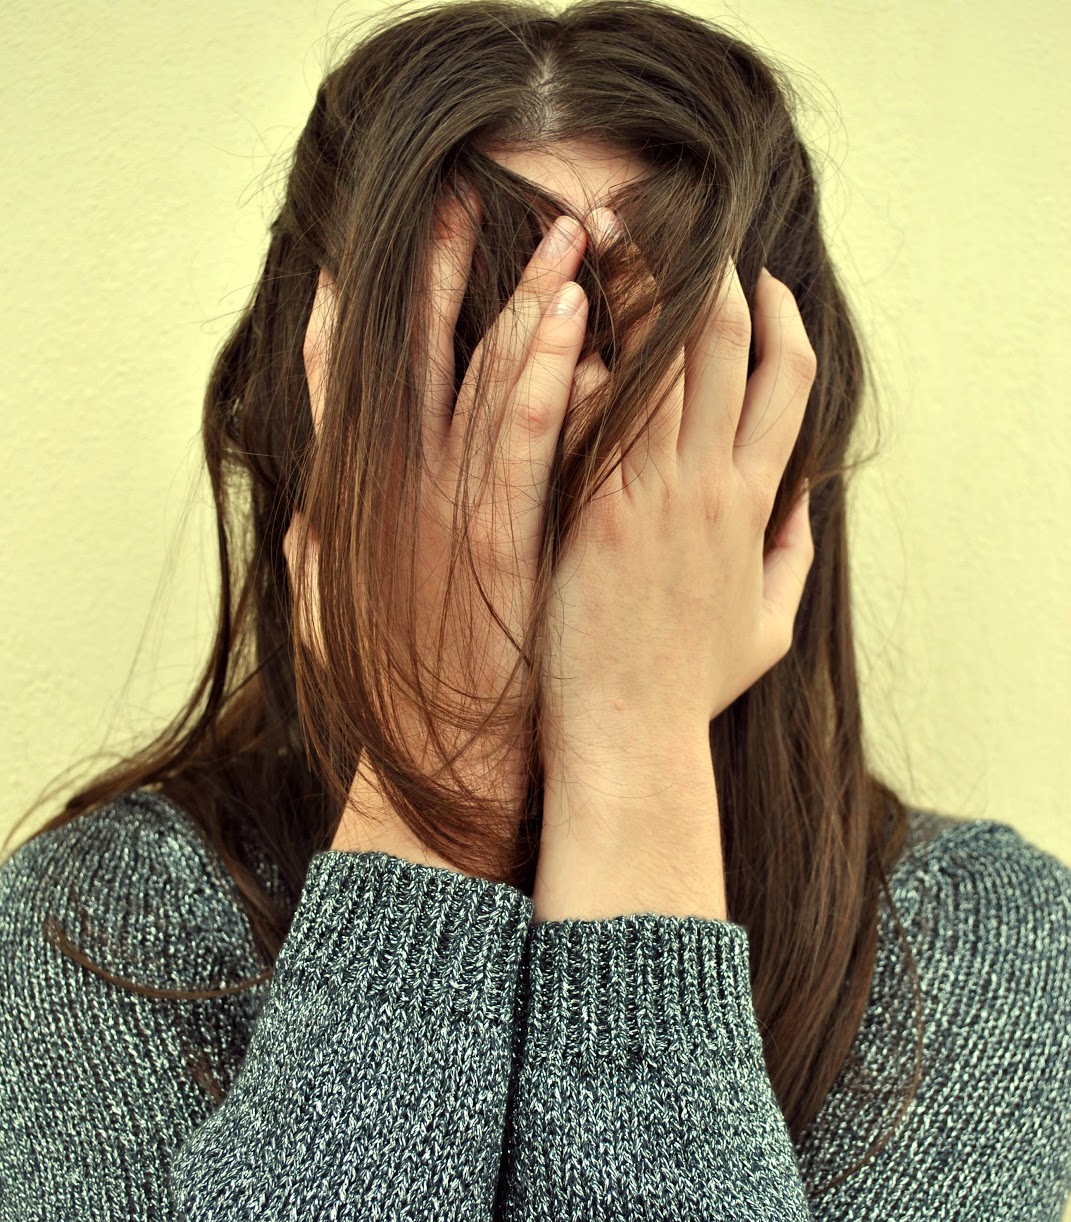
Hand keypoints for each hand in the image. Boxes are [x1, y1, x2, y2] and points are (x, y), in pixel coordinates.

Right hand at [285, 190, 611, 825]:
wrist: (434, 771)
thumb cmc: (392, 695)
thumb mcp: (335, 611)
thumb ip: (326, 544)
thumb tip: (316, 498)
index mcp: (361, 504)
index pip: (351, 384)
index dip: (354, 311)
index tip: (364, 250)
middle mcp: (399, 495)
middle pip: (422, 362)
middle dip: (445, 278)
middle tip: (471, 201)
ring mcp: (447, 517)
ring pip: (484, 391)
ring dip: (523, 311)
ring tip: (562, 245)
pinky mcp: (499, 546)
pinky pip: (525, 451)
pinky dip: (545, 386)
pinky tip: (574, 333)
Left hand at [539, 241, 815, 805]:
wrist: (630, 735)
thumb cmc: (690, 687)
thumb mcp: (769, 625)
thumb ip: (792, 554)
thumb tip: (804, 500)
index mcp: (757, 504)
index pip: (788, 379)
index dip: (779, 316)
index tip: (757, 280)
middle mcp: (713, 486)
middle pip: (728, 343)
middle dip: (705, 266)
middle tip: (664, 220)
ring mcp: (655, 494)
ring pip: (662, 356)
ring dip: (638, 284)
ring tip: (604, 232)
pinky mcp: (597, 510)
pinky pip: (600, 406)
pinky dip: (589, 349)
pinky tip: (563, 304)